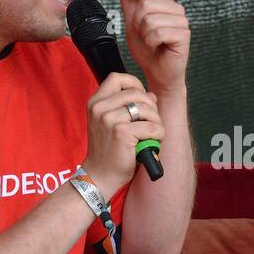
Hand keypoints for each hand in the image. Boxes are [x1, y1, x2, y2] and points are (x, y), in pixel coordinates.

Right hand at [82, 72, 165, 198]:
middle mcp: (99, 108)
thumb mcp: (112, 123)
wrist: (100, 176)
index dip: (134, 84)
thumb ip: (129, 106)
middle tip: (150, 123)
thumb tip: (152, 95)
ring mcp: (109, 119)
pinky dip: (158, 134)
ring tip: (152, 134)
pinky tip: (153, 142)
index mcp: (95, 102)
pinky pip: (151, 126)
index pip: (117, 77)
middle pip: (137, 93)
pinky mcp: (121, 133)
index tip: (140, 100)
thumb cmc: (109, 150)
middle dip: (150, 107)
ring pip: (146, 108)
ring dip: (156, 122)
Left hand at [119, 0, 189, 94]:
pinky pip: (158, 32)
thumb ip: (130, 5)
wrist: (157, 73)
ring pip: (151, 19)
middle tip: (143, 35)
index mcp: (165, 5)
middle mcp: (175, 11)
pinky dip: (151, 42)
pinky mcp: (183, 35)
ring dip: (144, 34)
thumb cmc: (148, 51)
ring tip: (151, 43)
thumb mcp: (133, 25)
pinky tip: (156, 47)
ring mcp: (181, 22)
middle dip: (136, 21)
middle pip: (147, 3)